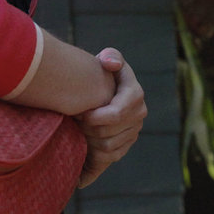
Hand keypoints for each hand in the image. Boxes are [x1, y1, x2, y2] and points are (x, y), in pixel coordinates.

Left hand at [74, 48, 146, 186]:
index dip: (95, 116)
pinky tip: (84, 141)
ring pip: (107, 146)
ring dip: (89, 140)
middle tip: (74, 120)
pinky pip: (109, 157)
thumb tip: (110, 64)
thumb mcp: (106, 59)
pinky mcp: (126, 145)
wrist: (102, 90)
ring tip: (77, 128)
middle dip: (88, 128)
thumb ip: (111, 56)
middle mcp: (139, 115)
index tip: (80, 112)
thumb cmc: (102, 72)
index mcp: (136, 95)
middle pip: (108, 132)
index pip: (116, 113)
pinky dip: (94, 152)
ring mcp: (134, 132)